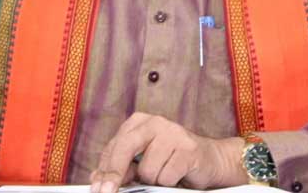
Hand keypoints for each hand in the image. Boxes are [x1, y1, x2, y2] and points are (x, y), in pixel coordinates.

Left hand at [90, 113, 245, 192]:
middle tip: (108, 192)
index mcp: (138, 122)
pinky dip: (169, 183)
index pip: (113, 147)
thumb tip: (98, 177)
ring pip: (146, 170)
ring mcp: (172, 133)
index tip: (98, 188)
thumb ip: (121, 166)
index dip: (104, 171)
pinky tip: (177, 175)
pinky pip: (166, 177)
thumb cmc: (171, 161)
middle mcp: (154, 122)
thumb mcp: (142, 161)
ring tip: (164, 174)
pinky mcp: (187, 149)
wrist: (209, 160)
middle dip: (114, 174)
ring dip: (153, 181)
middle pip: (124, 148)